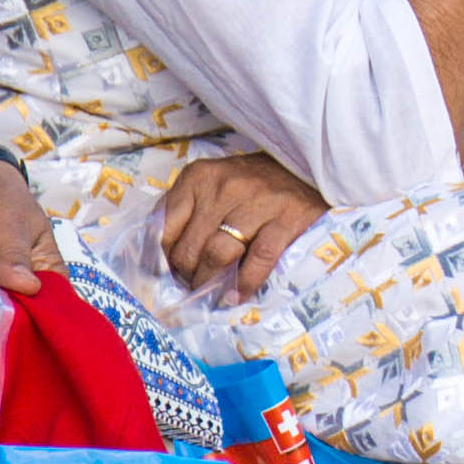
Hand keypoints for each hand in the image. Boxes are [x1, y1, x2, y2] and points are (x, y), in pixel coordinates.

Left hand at [155, 151, 330, 304]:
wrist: (305, 168)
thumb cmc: (253, 181)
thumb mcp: (212, 182)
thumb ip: (185, 208)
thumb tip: (158, 250)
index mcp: (199, 177)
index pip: (165, 228)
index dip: (164, 258)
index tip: (170, 272)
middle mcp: (224, 187)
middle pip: (190, 246)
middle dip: (187, 275)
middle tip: (192, 286)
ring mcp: (257, 203)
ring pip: (218, 255)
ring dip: (210, 282)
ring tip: (211, 293)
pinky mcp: (286, 220)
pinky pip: (258, 260)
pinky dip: (245, 283)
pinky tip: (237, 295)